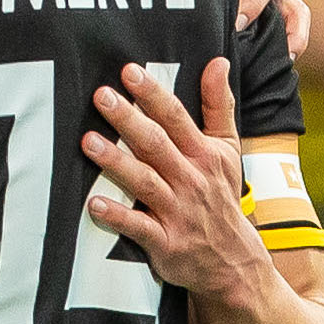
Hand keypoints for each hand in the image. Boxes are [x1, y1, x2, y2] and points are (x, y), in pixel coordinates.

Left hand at [80, 61, 272, 305]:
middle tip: (101, 96)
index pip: (176, 118)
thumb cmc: (221, 196)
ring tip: (88, 142)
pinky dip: (117, 216)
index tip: (129, 71)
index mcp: (204, 154)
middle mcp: (191, 180)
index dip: (153, 94)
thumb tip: (218, 62)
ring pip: (144, 182)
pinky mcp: (165, 242)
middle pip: (156, 145)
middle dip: (128, 119)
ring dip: (116, 162)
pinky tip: (93, 204)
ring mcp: (177, 212)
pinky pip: (138, 227)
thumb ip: (219, 105)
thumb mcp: (228, 149)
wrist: (234, 261)